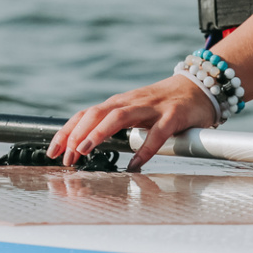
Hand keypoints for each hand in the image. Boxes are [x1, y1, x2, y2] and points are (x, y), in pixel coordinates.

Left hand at [48, 74, 217, 170]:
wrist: (198, 87)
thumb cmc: (162, 105)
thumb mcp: (134, 112)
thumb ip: (114, 126)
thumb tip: (85, 147)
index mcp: (118, 103)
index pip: (86, 114)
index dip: (67, 131)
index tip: (53, 152)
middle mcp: (130, 102)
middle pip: (96, 113)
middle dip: (77, 134)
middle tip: (66, 157)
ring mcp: (152, 108)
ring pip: (119, 117)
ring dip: (99, 133)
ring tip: (85, 151)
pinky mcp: (173, 115)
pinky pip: (156, 133)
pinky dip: (144, 149)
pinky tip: (134, 165)